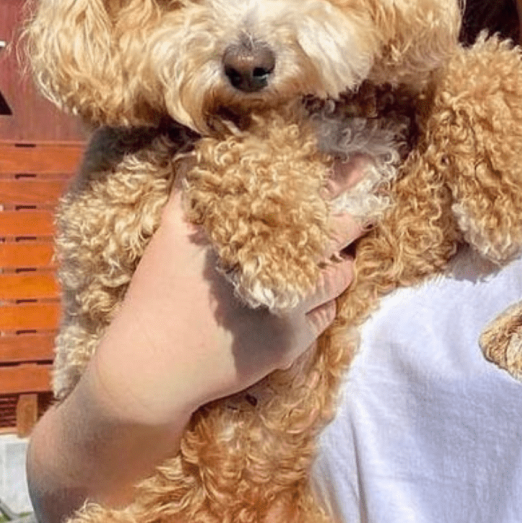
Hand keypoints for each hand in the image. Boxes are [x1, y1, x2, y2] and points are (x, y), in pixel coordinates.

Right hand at [27, 158, 368, 522]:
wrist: (153, 366)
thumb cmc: (157, 293)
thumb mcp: (170, 230)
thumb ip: (194, 191)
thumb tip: (210, 156)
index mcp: (250, 232)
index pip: (310, 196)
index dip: (344, 179)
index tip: (366, 165)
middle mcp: (278, 266)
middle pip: (337, 233)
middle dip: (357, 217)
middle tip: (368, 207)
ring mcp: (289, 306)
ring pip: (339, 278)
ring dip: (340, 265)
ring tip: (337, 257)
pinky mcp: (292, 343)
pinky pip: (326, 316)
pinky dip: (323, 303)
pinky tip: (313, 296)